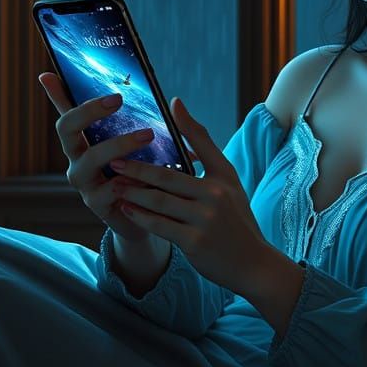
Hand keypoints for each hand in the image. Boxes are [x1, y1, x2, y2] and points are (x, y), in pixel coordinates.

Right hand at [38, 72, 199, 243]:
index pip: (66, 113)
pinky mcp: (98, 204)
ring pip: (92, 158)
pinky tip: (150, 175)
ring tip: (147, 134)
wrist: (147, 217)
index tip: (51, 74)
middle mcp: (77, 159)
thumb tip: (172, 101)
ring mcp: (85, 182)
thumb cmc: (142, 172)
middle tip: (118, 99)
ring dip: (119, 143)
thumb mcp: (143, 145)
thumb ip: (147, 125)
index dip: (55, 94)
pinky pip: (110, 189)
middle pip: (67, 129)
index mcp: (83, 142)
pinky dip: (131, 179)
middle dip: (90, 111)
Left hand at [110, 96, 270, 295]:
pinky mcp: (194, 242)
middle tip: (113, 160)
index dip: (187, 123)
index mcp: (225, 177)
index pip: (203, 143)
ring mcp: (205, 219)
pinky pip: (160, 225)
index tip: (170, 103)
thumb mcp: (230, 185)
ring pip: (159, 201)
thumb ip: (208, 157)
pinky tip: (125, 208)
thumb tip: (187, 127)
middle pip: (167, 176)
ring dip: (132, 193)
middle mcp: (216, 194)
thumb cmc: (236, 221)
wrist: (253, 263)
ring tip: (113, 185)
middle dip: (137, 168)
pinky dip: (140, 216)